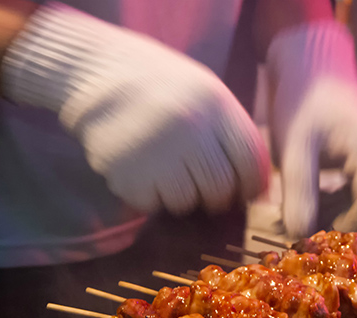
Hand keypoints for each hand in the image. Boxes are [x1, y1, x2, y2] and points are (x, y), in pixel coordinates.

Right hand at [2, 3, 268, 214]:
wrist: (96, 73)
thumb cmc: (161, 88)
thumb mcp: (206, 94)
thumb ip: (234, 135)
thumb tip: (260, 190)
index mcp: (216, 105)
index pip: (251, 163)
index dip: (251, 185)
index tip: (241, 190)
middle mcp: (190, 128)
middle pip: (221, 189)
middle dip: (215, 196)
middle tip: (200, 186)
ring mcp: (157, 152)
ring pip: (187, 202)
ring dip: (181, 197)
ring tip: (166, 172)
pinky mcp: (126, 173)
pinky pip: (152, 204)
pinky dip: (149, 196)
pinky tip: (141, 170)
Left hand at [267, 21, 356, 237]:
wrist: (314, 67)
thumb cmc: (300, 102)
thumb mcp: (293, 148)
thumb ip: (299, 192)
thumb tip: (300, 235)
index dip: (346, 227)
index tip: (313, 235)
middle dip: (344, 225)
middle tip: (307, 231)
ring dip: (343, 215)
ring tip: (305, 212)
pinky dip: (346, 202)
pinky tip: (317, 199)